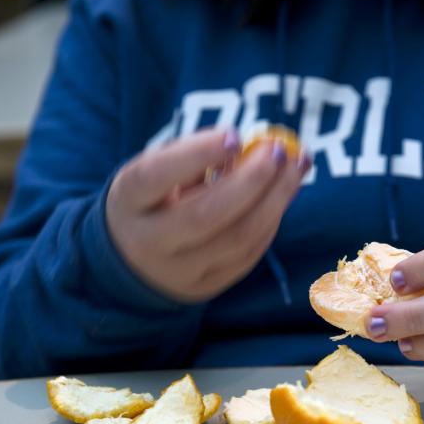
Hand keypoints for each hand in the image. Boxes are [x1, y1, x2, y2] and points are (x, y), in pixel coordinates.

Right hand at [106, 128, 310, 301]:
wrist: (131, 261)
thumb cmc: (152, 199)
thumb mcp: (156, 171)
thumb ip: (196, 155)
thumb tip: (255, 148)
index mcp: (127, 201)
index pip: (156, 176)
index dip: (197, 154)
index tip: (235, 135)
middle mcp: (148, 242)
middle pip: (205, 215)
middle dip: (252, 180)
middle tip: (279, 150)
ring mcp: (178, 272)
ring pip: (238, 239)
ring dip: (276, 200)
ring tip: (296, 167)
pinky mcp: (206, 287)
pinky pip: (249, 254)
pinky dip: (271, 221)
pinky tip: (282, 195)